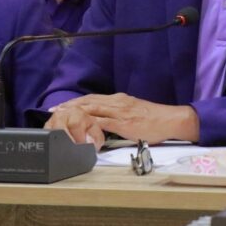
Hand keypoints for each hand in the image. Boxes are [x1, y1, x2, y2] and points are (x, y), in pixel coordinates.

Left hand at [47, 93, 199, 148]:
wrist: (171, 120)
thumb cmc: (156, 119)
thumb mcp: (135, 113)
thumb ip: (120, 116)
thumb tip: (108, 123)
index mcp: (120, 100)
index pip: (93, 99)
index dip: (77, 102)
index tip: (63, 105)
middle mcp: (117, 102)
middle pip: (88, 101)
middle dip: (70, 105)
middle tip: (54, 109)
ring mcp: (120, 111)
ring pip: (92, 108)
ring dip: (74, 112)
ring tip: (60, 115)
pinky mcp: (123, 122)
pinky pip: (102, 121)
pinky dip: (88, 123)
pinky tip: (78, 127)